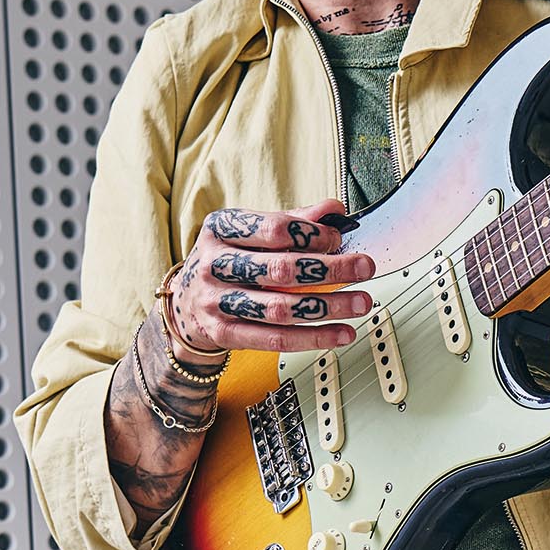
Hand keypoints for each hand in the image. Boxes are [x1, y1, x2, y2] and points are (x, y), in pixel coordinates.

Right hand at [163, 197, 376, 354]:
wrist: (184, 303)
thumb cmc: (228, 259)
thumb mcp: (250, 232)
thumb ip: (293, 220)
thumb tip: (334, 210)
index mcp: (221, 228)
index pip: (274, 229)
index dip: (313, 235)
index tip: (340, 239)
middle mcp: (214, 264)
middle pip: (280, 269)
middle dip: (330, 269)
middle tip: (365, 268)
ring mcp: (216, 301)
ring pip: (280, 308)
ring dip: (327, 307)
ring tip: (360, 303)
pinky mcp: (224, 333)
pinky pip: (274, 339)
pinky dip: (313, 338)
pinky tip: (340, 333)